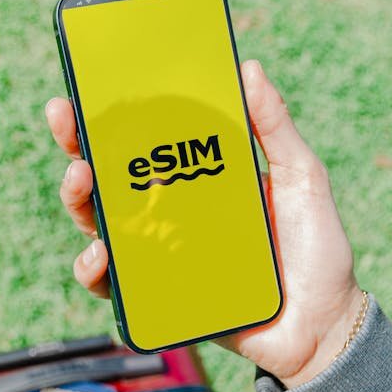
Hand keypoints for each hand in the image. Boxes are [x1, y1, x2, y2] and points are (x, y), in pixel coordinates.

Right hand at [46, 60, 361, 387]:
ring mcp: (162, 256)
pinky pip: (114, 286)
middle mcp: (172, 214)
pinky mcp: (161, 299)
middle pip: (109, 178)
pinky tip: (102, 254)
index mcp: (198, 179)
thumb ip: (275, 127)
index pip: (145, 141)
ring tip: (80, 180)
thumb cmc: (316, 250)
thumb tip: (248, 68)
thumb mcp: (302, 178)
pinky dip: (96, 271)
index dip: (110, 114)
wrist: (324, 323)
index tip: (86, 84)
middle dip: (77, 146)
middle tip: (66, 120)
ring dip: (79, 201)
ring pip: (101, 226)